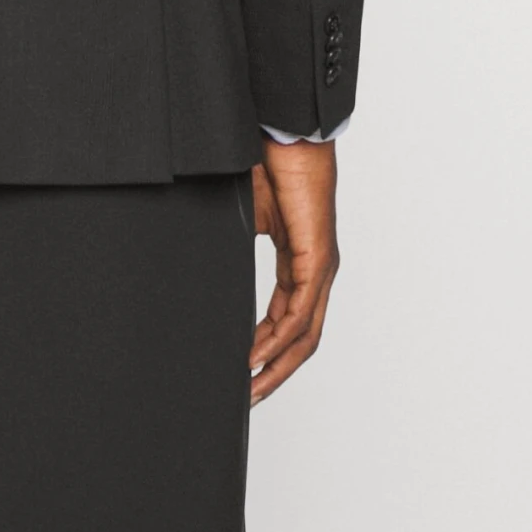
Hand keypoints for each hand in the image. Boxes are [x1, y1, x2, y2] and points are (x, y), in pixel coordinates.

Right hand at [248, 137, 338, 405]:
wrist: (289, 133)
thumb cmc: (271, 162)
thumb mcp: (246, 214)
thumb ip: (236, 243)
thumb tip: (211, 257)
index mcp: (299, 259)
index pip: (287, 318)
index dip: (267, 348)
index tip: (243, 370)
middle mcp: (315, 269)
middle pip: (300, 338)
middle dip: (275, 372)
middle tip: (249, 398)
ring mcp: (320, 266)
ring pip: (303, 334)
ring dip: (278, 366)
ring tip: (251, 388)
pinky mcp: (317, 258)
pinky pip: (300, 313)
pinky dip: (278, 340)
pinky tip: (256, 356)